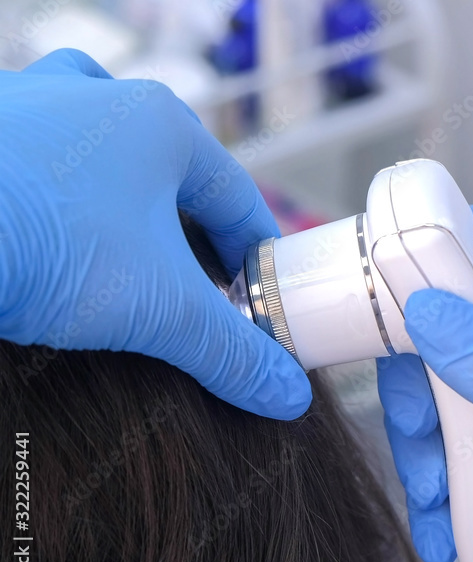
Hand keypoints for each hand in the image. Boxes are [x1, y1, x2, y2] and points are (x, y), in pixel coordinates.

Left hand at [0, 49, 310, 419]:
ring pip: (100, 149)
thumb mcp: (160, 310)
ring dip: (123, 197)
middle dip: (190, 229)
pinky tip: (52, 238)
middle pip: (172, 171)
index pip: (237, 197)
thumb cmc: (46, 244)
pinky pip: (38, 157)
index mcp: (160, 124)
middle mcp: (97, 97)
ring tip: (127, 251)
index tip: (260, 298)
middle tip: (196, 286)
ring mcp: (28, 105)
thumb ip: (233, 354)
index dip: (257, 255)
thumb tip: (289, 398)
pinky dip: (58, 194)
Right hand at [378, 205, 472, 561]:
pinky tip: (445, 524)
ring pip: (439, 385)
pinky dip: (435, 478)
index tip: (385, 282)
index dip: (440, 242)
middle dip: (417, 375)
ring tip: (434, 496)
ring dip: (421, 439)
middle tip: (419, 430)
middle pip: (450, 317)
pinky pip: (449, 440)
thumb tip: (424, 306)